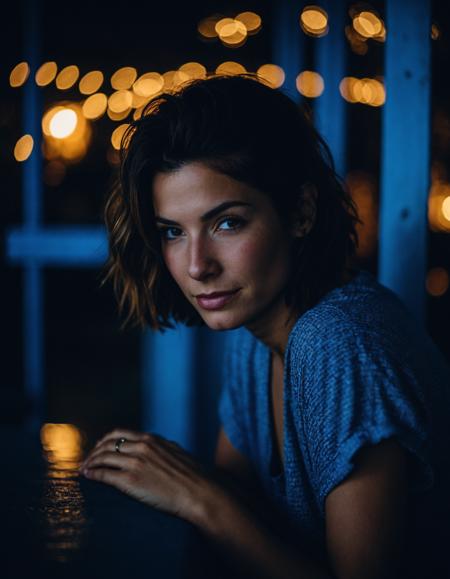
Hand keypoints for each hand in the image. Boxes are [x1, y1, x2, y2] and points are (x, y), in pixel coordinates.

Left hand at [79, 428, 216, 522]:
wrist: (199, 492)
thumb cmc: (193, 476)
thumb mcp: (176, 452)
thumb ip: (161, 448)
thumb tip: (155, 447)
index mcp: (152, 439)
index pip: (120, 433)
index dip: (106, 440)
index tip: (100, 447)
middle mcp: (142, 447)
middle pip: (108, 444)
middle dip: (95, 451)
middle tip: (89, 459)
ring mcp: (135, 463)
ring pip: (104, 457)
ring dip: (90, 462)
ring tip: (84, 469)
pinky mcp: (131, 481)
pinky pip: (105, 474)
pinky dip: (93, 474)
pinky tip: (88, 476)